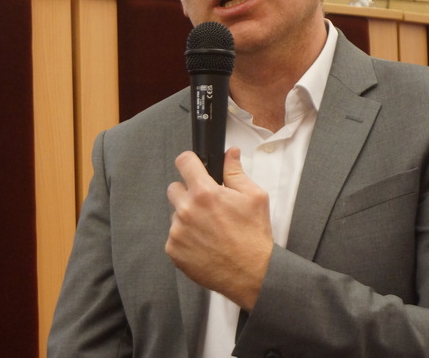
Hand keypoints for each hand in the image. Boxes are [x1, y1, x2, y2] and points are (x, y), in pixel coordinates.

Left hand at [165, 147, 273, 309]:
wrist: (253, 274)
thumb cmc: (254, 236)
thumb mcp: (254, 197)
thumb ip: (236, 172)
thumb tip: (230, 153)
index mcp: (204, 193)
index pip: (183, 162)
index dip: (190, 162)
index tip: (193, 167)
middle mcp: (186, 210)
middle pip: (174, 188)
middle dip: (188, 192)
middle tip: (207, 205)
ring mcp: (177, 231)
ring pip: (175, 214)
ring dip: (187, 217)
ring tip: (209, 230)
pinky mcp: (173, 250)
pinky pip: (174, 236)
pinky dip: (185, 238)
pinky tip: (204, 244)